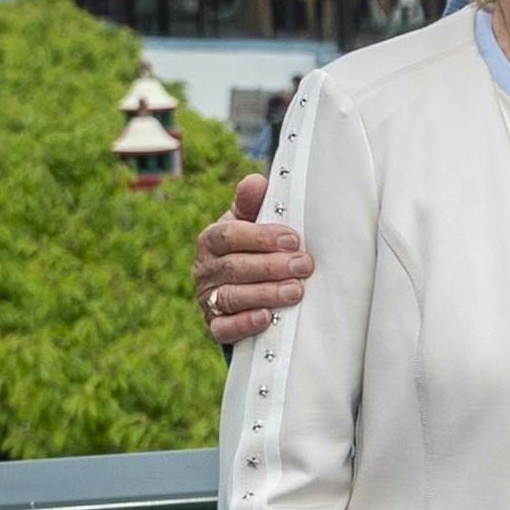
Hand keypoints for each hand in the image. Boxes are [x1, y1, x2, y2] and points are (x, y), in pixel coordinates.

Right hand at [200, 173, 314, 348]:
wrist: (242, 287)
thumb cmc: (250, 248)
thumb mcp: (249, 224)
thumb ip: (251, 204)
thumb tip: (257, 181)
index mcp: (211, 240)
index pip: (229, 236)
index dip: (260, 237)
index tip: (293, 239)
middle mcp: (205, 270)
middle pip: (235, 267)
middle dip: (272, 266)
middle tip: (304, 265)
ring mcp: (208, 299)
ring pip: (232, 297)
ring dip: (266, 294)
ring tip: (296, 291)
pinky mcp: (215, 325)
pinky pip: (224, 328)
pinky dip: (245, 323)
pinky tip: (267, 317)